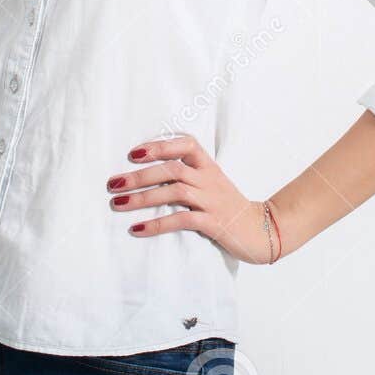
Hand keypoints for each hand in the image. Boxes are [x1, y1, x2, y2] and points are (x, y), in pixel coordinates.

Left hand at [105, 134, 278, 263]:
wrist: (261, 230)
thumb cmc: (228, 206)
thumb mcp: (211, 183)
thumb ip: (187, 174)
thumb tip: (147, 173)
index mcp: (208, 166)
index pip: (186, 145)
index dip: (159, 146)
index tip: (133, 154)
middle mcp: (209, 179)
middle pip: (171, 169)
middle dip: (139, 176)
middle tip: (113, 184)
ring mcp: (212, 201)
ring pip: (174, 191)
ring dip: (142, 198)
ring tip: (118, 204)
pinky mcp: (213, 223)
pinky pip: (181, 220)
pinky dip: (157, 224)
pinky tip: (137, 228)